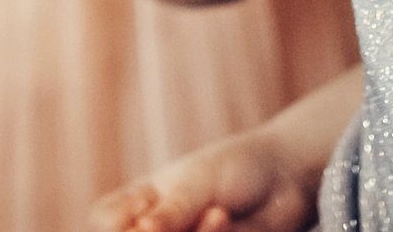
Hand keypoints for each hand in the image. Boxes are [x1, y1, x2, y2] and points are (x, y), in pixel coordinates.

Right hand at [86, 127, 318, 231]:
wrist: (287, 180)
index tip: (145, 214)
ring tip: (219, 214)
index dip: (116, 225)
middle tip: (197, 217)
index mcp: (139, 205)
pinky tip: (228, 221)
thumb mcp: (199, 181)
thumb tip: (144, 231)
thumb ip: (173, 211)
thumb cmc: (235, 167)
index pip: (105, 220)